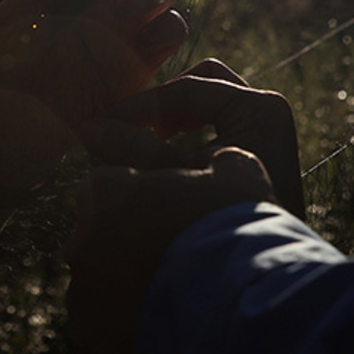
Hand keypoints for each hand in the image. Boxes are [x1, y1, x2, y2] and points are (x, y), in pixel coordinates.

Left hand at [0, 0, 187, 192]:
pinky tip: (139, 46)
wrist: (15, 131)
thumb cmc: (5, 74)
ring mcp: (128, 40)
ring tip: (128, 15)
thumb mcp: (11, 25)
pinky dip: (165, 36)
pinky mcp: (140, 71)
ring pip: (168, 5)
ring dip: (160, 0)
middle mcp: (109, 12)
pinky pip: (169, 40)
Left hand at [64, 148, 276, 353]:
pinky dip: (123, 337)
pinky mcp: (89, 340)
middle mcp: (80, 240)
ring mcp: (81, 293)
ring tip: (175, 308)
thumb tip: (218, 155)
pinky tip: (163, 337)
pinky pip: (100, 336)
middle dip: (126, 252)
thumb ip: (215, 160)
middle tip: (174, 267)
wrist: (239, 312)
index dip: (138, 206)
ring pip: (97, 291)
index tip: (167, 222)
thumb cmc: (237, 233)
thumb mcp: (238, 175)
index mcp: (105, 191)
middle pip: (97, 242)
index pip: (105, 191)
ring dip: (125, 296)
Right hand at [81, 59, 302, 211]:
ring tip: (148, 140)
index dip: (140, 106)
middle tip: (132, 127)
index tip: (101, 125)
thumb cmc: (225, 225)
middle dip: (164, 102)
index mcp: (259, 109)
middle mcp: (266, 113)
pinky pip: (213, 123)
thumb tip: (87, 128)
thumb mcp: (176, 181)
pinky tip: (166, 156)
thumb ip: (134, 150)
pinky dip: (186, 132)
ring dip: (173, 116)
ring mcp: (264, 131)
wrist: (260, 272)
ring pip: (207, 101)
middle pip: (202, 82)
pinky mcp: (255, 149)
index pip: (187, 88)